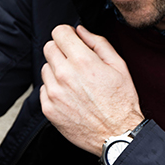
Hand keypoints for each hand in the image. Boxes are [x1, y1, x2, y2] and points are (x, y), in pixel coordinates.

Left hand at [40, 24, 143, 154]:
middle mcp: (64, 75)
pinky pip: (43, 89)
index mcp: (82, 61)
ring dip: (57, 70)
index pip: (59, 32)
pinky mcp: (48, 109)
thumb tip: (80, 31)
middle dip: (61, 50)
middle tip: (75, 61)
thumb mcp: (118, 65)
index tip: (72, 40)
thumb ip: (98, 43)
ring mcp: (54, 93)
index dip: (67, 34)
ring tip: (75, 82)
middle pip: (48, 47)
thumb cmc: (121, 101)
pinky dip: (54, 90)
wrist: (117, 134)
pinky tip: (71, 96)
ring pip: (45, 68)